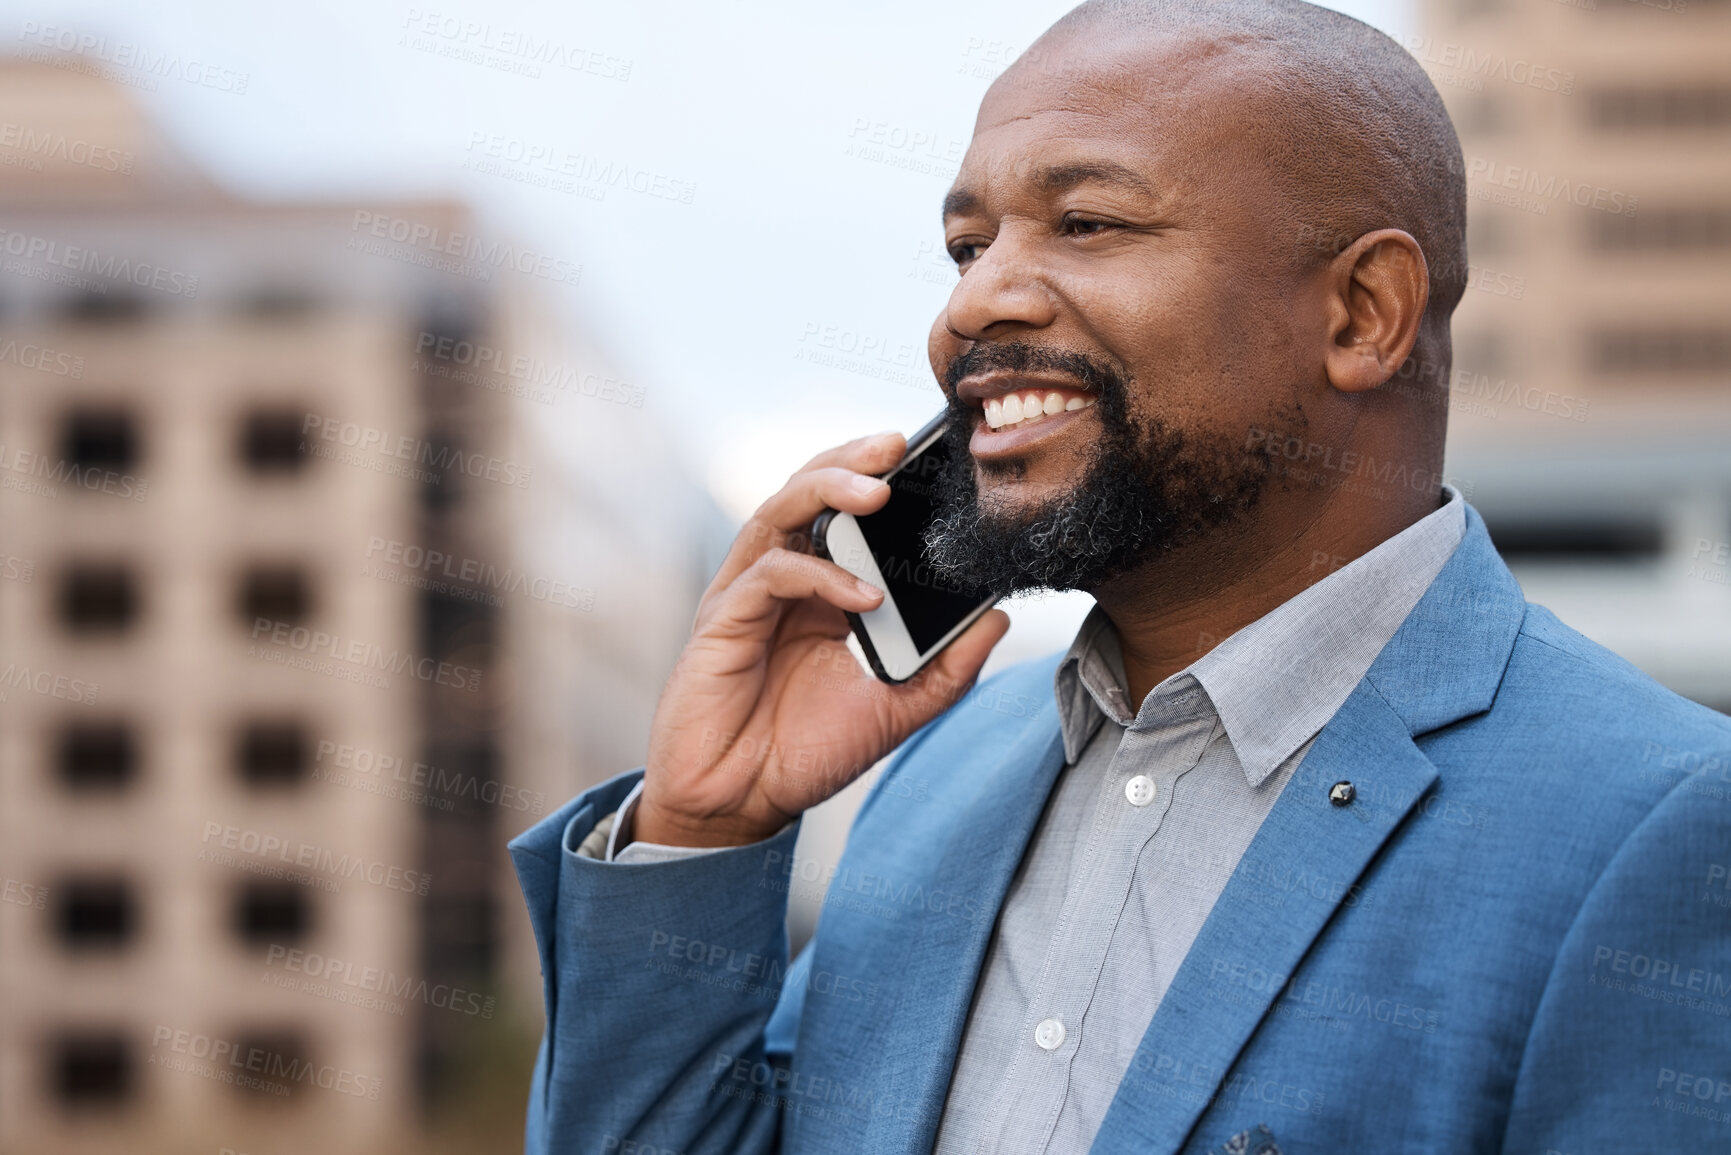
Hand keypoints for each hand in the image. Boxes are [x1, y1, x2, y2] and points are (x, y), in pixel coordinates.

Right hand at [634, 431, 1009, 847]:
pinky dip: (821, 576)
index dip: (881, 479)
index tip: (932, 462)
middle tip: (898, 444)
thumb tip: (997, 620)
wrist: (738, 805)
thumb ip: (945, 669)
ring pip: (781, 509)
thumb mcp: (895, 711)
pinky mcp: (723, 620)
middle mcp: (781, 579)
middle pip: (809, 489)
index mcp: (822, 591)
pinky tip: (865, 595)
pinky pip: (772, 574)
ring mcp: (748, 594)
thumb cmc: (802, 755)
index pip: (848, 512)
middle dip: (852, 458)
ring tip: (879, 491)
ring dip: (830, 489)